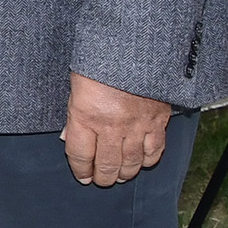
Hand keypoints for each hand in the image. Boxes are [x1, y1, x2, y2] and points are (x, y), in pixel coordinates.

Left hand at [62, 71, 169, 186]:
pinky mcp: (158, 120)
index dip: (80, 170)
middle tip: (101, 180)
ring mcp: (136, 124)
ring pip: (131, 162)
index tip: (82, 176)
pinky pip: (154, 149)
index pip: (79, 154)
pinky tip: (142, 163)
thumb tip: (70, 139)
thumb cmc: (100, 62)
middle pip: (106, 164)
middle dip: (102, 177)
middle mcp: (111, 124)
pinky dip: (148, 160)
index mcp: (85, 115)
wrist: (134, 46)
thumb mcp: (76, 86)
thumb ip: (74, 116)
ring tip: (120, 177)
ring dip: (125, 173)